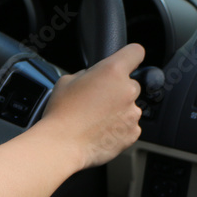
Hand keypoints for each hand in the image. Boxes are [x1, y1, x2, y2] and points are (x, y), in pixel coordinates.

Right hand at [37, 44, 144, 170]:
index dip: (129, 57)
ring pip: (129, 106)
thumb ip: (88, 74)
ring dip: (117, 110)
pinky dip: (118, 128)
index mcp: (112, 71)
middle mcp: (127, 90)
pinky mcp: (133, 132)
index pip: (135, 52)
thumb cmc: (61, 113)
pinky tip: (99, 131)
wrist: (62, 145)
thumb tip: (94, 77)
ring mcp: (132, 113)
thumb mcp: (67, 80)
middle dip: (117, 90)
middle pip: (130, 83)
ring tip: (95, 119)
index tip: (126, 62)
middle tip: (96, 100)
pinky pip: (129, 125)